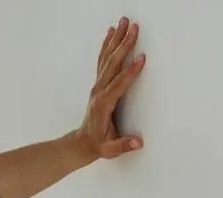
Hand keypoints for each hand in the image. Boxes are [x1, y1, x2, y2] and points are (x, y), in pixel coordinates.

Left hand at [77, 17, 145, 159]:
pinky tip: (111, 33)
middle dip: (124, 45)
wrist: (82, 143)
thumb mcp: (110, 150)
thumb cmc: (98, 145)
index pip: (118, 85)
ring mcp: (97, 86)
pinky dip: (107, 45)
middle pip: (112, 65)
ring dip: (117, 39)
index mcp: (103, 105)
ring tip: (124, 22)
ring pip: (107, 58)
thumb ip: (122, 145)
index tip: (141, 58)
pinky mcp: (99, 83)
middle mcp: (99, 92)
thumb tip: (138, 143)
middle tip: (134, 28)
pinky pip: (103, 60)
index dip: (130, 72)